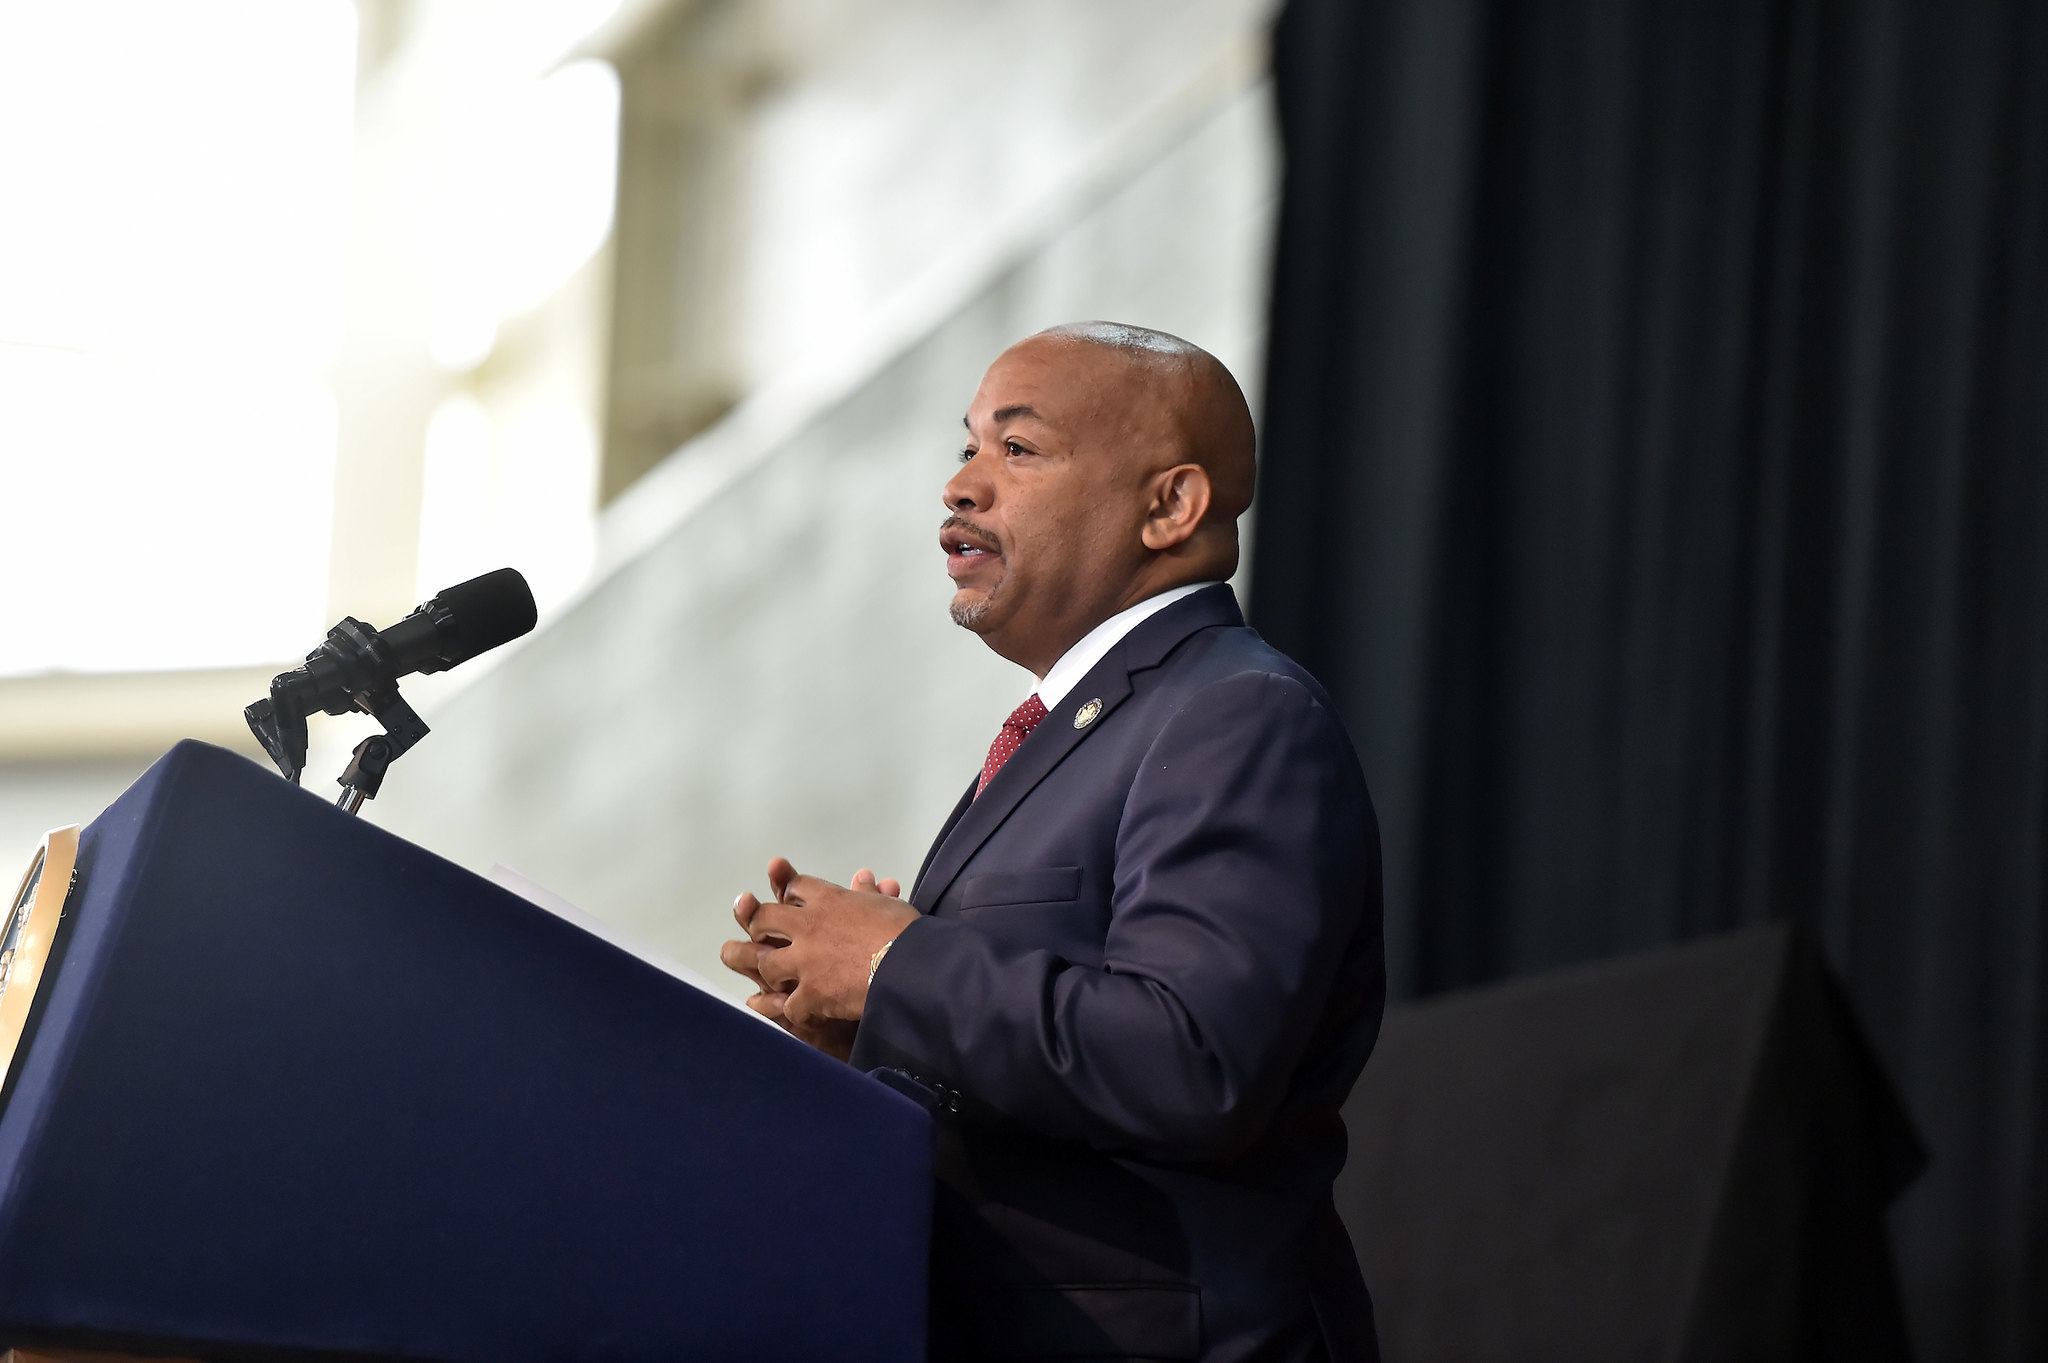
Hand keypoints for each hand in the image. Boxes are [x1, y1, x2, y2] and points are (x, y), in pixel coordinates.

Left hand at [719, 858, 914, 1058]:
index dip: (789, 894)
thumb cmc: (905, 931)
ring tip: (778, 980)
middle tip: (762, 937)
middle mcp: (808, 926)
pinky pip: (789, 1006)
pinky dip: (794, 1011)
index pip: (795, 887)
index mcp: (828, 899)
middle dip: (759, 928)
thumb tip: (864, 877)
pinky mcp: (811, 993)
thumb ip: (868, 893)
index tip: (790, 903)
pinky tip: (800, 1013)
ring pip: (767, 965)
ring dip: (771, 972)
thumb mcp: (887, 904)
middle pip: (764, 920)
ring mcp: (805, 961)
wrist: (912, 967)